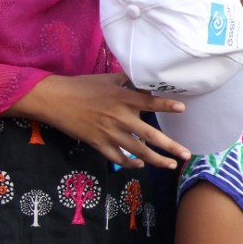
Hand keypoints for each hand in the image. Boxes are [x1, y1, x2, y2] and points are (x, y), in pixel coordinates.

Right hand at [17, 74, 189, 168]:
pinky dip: (131, 162)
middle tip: (187, 154)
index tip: (182, 109)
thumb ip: (129, 81)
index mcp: (123, 98)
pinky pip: (118, 157)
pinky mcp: (98, 144)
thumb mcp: (108, 78)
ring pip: (138, 151)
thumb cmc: (83, 86)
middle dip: (171, 146)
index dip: (166, 105)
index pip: (150, 102)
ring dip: (157, 160)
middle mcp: (120, 118)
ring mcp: (110, 133)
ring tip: (172, 165)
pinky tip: (141, 164)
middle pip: (150, 136)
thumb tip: (146, 80)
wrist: (55, 100)